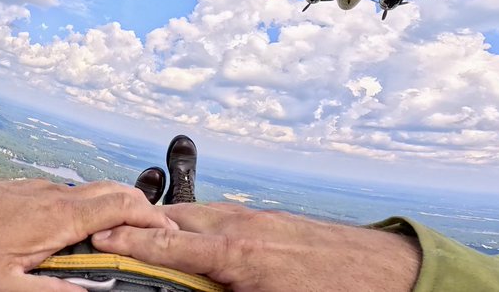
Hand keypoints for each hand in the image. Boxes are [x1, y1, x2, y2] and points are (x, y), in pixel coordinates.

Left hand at [0, 179, 177, 291]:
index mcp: (57, 216)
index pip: (121, 205)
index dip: (152, 217)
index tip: (169, 233)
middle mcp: (53, 195)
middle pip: (114, 191)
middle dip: (143, 209)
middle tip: (158, 233)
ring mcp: (39, 189)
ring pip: (91, 191)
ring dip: (116, 207)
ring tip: (126, 234)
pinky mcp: (24, 190)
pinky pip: (69, 194)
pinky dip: (89, 206)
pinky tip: (80, 230)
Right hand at [92, 202, 420, 291]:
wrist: (397, 277)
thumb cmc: (340, 291)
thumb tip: (188, 285)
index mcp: (238, 254)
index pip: (169, 244)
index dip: (130, 243)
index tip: (101, 240)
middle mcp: (245, 227)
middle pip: (180, 218)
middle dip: (146, 225)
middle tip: (116, 236)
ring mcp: (261, 219)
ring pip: (204, 215)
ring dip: (176, 226)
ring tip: (154, 238)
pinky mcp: (276, 222)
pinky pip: (227, 217)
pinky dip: (206, 226)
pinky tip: (206, 245)